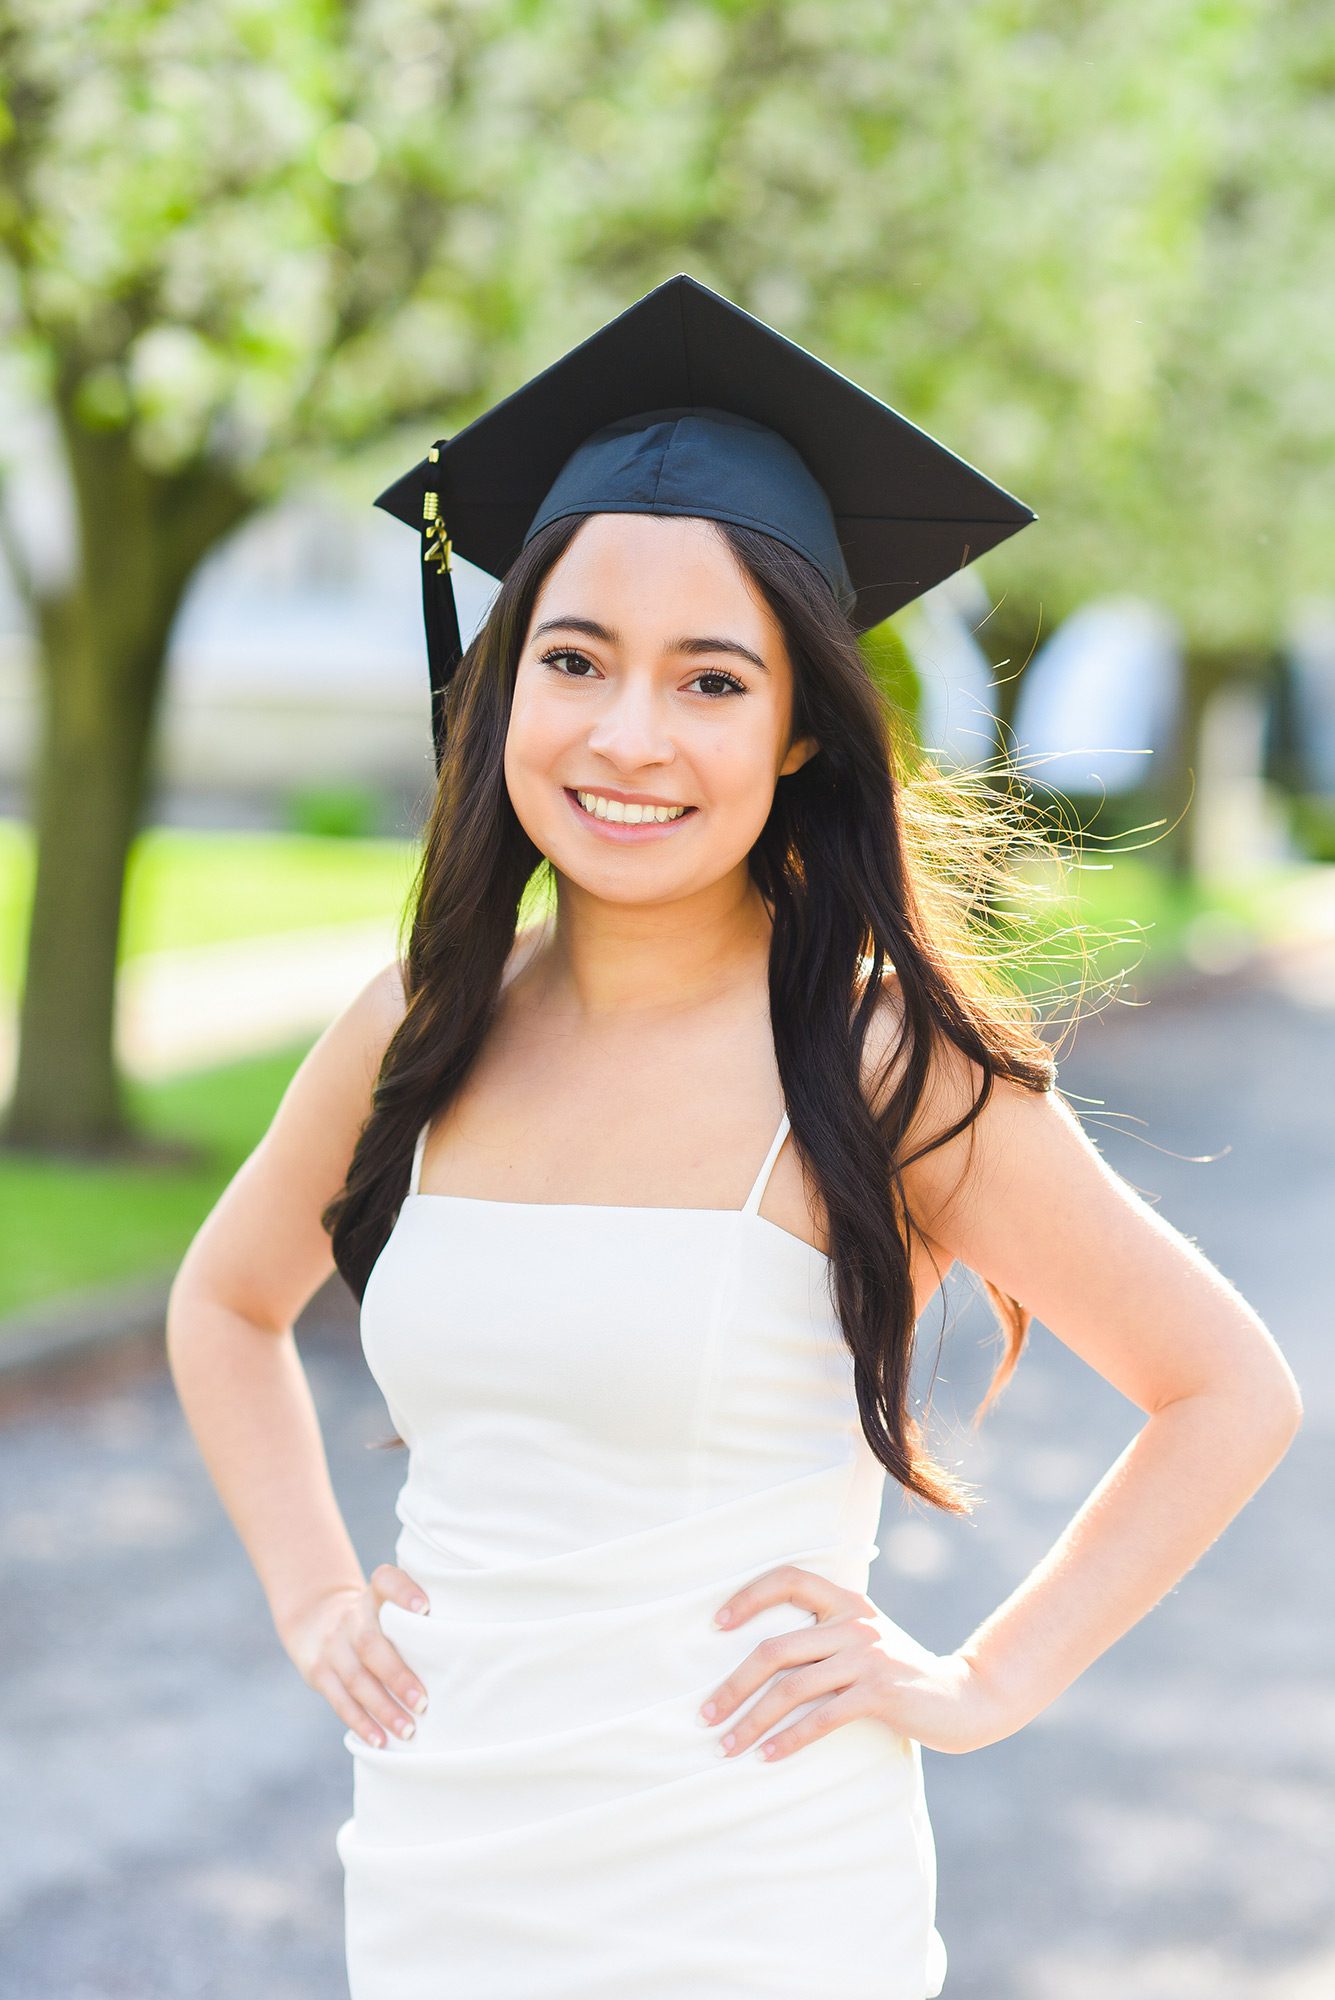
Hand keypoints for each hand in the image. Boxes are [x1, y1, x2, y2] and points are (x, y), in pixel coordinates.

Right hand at [281, 1564, 431, 1748]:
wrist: (316, 1619)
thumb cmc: (375, 1617)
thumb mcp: (387, 1601)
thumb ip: (415, 1613)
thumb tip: (468, 1642)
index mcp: (373, 1595)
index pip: (386, 1582)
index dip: (403, 1592)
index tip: (426, 1608)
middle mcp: (351, 1617)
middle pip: (370, 1645)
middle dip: (397, 1676)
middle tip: (424, 1703)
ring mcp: (332, 1645)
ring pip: (355, 1678)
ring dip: (383, 1708)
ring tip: (409, 1730)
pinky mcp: (319, 1672)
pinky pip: (340, 1701)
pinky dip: (361, 1722)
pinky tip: (380, 1740)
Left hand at [698, 1563, 1014, 1761]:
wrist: (962, 1698)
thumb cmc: (900, 1671)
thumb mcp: (864, 1639)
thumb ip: (825, 1634)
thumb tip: (759, 1654)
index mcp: (846, 1600)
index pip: (789, 1578)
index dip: (749, 1596)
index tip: (715, 1625)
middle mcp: (853, 1622)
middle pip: (775, 1648)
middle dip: (733, 1685)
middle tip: (705, 1714)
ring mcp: (867, 1656)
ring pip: (792, 1688)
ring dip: (752, 1721)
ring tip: (726, 1746)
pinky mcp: (879, 1693)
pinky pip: (821, 1718)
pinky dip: (788, 1740)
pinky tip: (766, 1757)